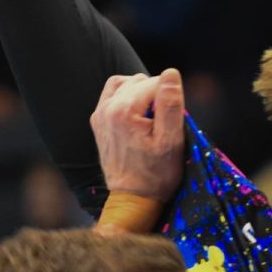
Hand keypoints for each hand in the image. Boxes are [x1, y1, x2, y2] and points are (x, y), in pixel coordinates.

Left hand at [91, 68, 186, 202]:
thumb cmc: (157, 174)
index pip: (156, 82)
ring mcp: (99, 114)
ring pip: (126, 83)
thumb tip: (170, 73)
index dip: (171, 97)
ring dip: (142, 93)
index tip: (173, 121)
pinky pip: (113, 93)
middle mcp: (107, 108)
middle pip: (140, 80)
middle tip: (165, 122)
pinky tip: (138, 113)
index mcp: (124, 111)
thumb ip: (171, 104)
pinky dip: (128, 96)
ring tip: (152, 116)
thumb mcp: (171, 141)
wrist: (132, 199)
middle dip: (157, 94)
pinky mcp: (97, 121)